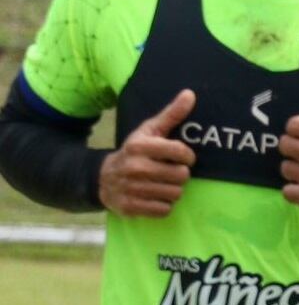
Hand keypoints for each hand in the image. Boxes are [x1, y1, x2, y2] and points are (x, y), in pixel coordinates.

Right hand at [98, 89, 196, 216]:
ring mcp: (131, 189)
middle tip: (171, 172)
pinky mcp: (130, 207)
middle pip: (181, 175)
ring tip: (163, 183)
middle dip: (180, 174)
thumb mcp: (149, 130)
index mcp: (140, 146)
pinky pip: (164, 210)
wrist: (103, 178)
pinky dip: (163, 205)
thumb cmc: (135, 151)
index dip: (188, 156)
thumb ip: (172, 114)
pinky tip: (155, 196)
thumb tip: (190, 94)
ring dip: (173, 190)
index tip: (184, 158)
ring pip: (174, 194)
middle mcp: (134, 167)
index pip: (180, 152)